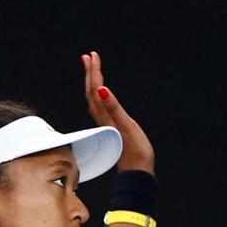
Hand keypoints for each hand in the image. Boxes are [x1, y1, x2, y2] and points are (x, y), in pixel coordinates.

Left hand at [80, 51, 154, 174]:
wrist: (136, 170)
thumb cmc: (135, 150)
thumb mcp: (126, 126)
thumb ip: (114, 107)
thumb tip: (102, 89)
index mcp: (105, 115)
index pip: (96, 88)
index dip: (94, 71)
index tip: (93, 55)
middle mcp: (102, 118)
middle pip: (92, 91)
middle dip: (90, 72)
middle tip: (89, 56)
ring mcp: (105, 123)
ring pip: (94, 98)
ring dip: (92, 82)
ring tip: (92, 69)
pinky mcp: (110, 128)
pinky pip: (100, 106)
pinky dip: (98, 94)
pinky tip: (101, 94)